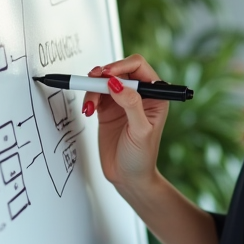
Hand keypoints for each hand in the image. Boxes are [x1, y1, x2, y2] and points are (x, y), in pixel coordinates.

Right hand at [82, 57, 168, 194]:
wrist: (128, 177)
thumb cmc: (142, 157)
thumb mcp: (140, 131)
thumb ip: (130, 104)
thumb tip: (116, 83)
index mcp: (155, 95)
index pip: (138, 66)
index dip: (121, 66)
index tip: (107, 75)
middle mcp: (139, 94)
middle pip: (119, 70)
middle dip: (103, 74)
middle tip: (92, 80)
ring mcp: (122, 101)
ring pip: (104, 81)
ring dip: (93, 88)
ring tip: (90, 105)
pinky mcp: (107, 109)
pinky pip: (95, 94)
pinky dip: (89, 98)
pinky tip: (88, 110)